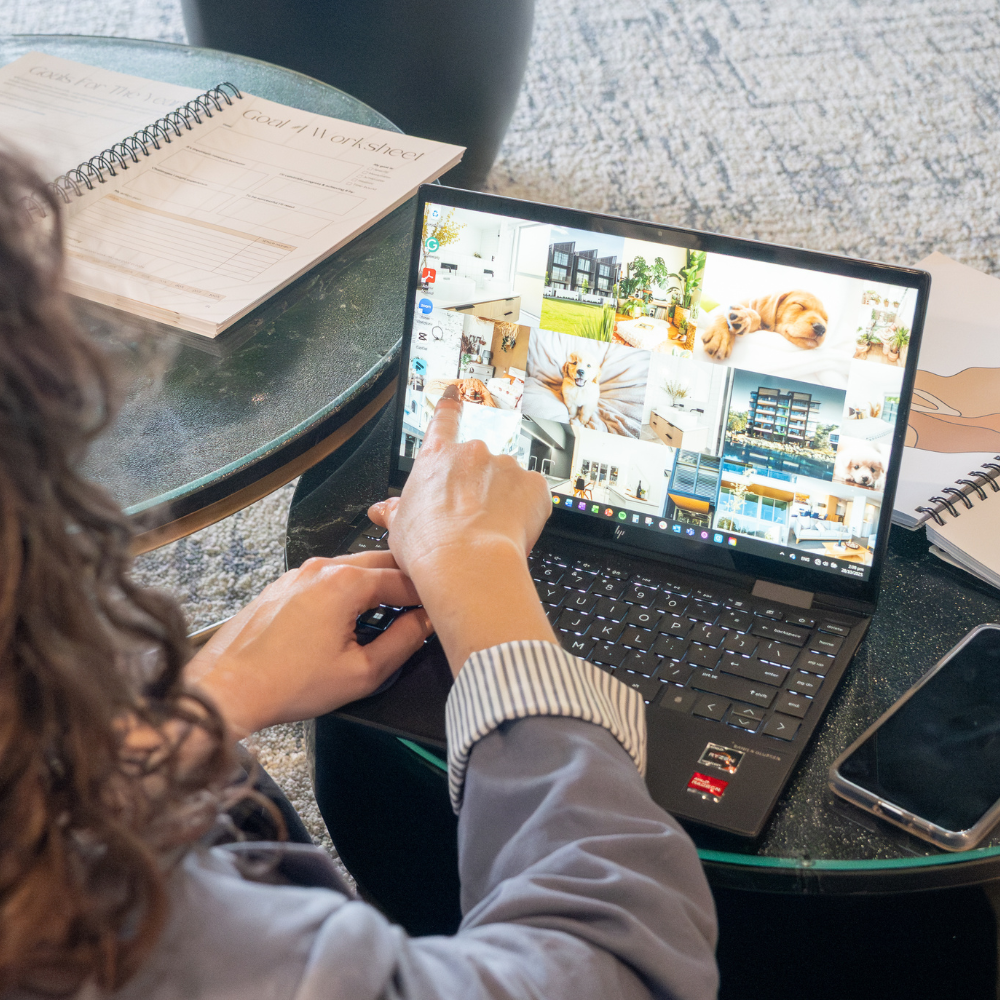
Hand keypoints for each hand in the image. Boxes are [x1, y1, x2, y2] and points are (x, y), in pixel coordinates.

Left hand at [186, 551, 431, 737]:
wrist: (228, 688)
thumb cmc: (288, 684)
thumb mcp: (362, 672)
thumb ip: (403, 642)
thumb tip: (425, 624)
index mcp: (345, 582)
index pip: (404, 580)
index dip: (427, 597)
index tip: (440, 611)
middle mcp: (321, 568)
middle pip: (380, 563)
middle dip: (404, 582)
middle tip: (421, 607)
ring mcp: (297, 574)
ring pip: (351, 569)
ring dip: (375, 585)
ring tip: (389, 614)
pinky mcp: (282, 586)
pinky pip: (325, 579)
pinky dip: (346, 591)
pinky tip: (349, 618)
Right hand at [368, 386, 556, 672]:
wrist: (468, 564)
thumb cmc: (430, 548)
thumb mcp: (399, 528)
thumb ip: (395, 511)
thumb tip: (382, 510)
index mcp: (437, 459)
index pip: (443, 421)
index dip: (449, 406)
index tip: (456, 392)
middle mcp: (473, 454)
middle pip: (479, 464)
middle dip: (479, 487)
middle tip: (471, 521)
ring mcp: (506, 466)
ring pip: (507, 481)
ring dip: (503, 500)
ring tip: (490, 533)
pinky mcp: (534, 485)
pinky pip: (533, 495)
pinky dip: (526, 511)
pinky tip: (512, 531)